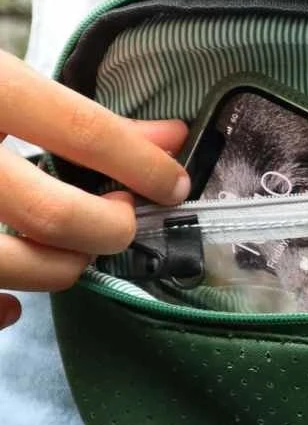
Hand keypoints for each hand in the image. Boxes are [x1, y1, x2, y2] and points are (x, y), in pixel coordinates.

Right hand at [0, 49, 189, 330]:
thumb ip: (80, 114)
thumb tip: (173, 136)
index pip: (78, 128)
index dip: (142, 163)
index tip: (172, 183)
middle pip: (53, 215)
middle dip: (107, 227)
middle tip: (120, 220)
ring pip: (13, 268)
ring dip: (59, 269)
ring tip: (70, 251)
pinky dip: (1, 310)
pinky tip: (15, 302)